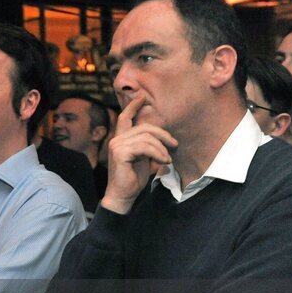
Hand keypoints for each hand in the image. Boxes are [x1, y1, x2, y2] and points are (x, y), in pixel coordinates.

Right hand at [101, 95, 176, 214]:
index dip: (133, 106)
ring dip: (162, 149)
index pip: (125, 118)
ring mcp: (117, 145)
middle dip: (163, 135)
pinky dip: (157, 154)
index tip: (142, 96)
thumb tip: (167, 141)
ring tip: (167, 159)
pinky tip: (163, 161)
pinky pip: (145, 147)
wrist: (123, 196)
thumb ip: (150, 147)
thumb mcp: (144, 159)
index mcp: (121, 140)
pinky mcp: (120, 153)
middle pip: (145, 128)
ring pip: (147, 138)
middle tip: (175, 145)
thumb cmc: (133, 179)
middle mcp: (116, 140)